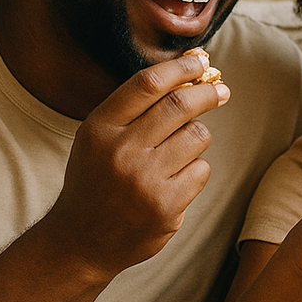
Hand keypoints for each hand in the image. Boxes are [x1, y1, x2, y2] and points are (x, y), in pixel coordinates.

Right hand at [46, 50, 229, 278]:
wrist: (82, 240)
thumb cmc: (97, 179)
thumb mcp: (99, 138)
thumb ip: (135, 108)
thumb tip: (191, 72)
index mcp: (100, 128)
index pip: (147, 83)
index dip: (180, 67)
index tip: (201, 61)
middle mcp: (120, 151)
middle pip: (180, 105)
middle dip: (207, 93)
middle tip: (220, 90)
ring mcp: (144, 180)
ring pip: (197, 136)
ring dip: (197, 137)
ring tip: (179, 150)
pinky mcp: (166, 207)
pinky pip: (201, 170)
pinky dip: (195, 170)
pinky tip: (174, 181)